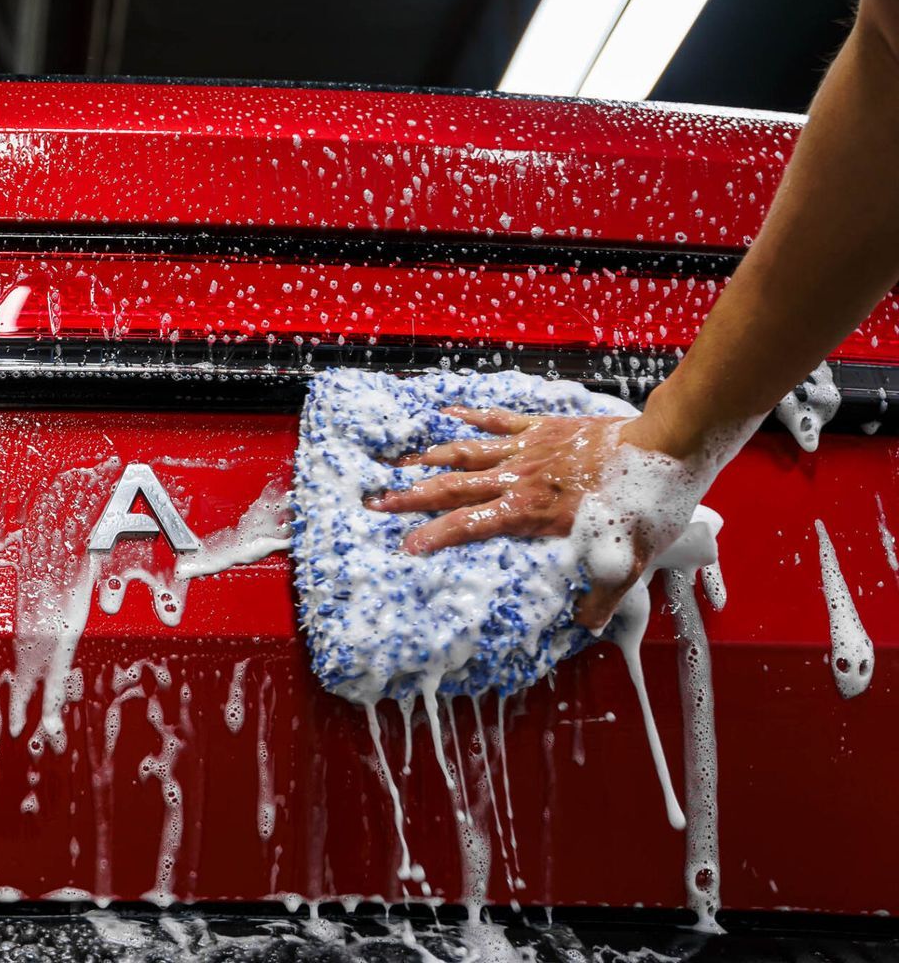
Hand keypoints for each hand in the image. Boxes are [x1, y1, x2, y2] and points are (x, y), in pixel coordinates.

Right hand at [364, 407, 643, 629]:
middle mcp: (518, 479)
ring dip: (428, 458)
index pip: (469, 526)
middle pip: (452, 487)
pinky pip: (497, 421)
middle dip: (410, 497)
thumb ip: (601, 593)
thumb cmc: (645, 504)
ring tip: (396, 463)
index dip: (434, 537)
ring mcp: (527, 449)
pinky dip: (469, 417)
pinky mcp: (542, 427)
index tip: (405, 546)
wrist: (665, 446)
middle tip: (375, 501)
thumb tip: (584, 624)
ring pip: (465, 452)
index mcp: (530, 512)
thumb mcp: (628, 562)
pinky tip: (446, 414)